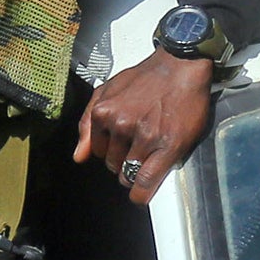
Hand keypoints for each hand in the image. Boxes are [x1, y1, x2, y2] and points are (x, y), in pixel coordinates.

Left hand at [76, 53, 215, 203]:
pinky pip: (146, 181)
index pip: (97, 152)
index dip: (110, 150)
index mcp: (104, 112)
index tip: (121, 144)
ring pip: (128, 174)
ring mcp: (145, 137)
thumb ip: (88, 123)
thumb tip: (79, 156)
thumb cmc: (146, 78)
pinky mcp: (167, 146)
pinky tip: (140, 194)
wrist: (180, 65)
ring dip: (134, 173)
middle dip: (122, 160)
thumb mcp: (107, 91)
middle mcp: (121, 125)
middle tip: (138, 146)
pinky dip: (141, 192)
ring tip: (146, 158)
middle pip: (112, 164)